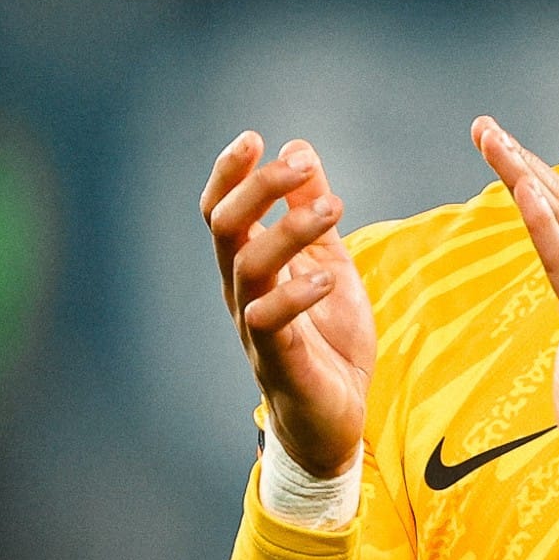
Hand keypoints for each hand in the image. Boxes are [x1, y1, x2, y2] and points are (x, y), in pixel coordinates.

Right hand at [201, 131, 376, 476]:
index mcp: (251, 268)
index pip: (222, 211)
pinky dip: (296, 294)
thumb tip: (302, 152)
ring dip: (287, 230)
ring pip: (248, 267)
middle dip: (258, 188)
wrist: (336, 421)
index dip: (230, 173)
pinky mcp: (279, 362)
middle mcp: (242, 295)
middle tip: (300, 164)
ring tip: (332, 208)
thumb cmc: (328, 344)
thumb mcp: (330, 264)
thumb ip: (313, 214)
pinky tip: (325, 277)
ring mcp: (256, 329)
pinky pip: (271, 322)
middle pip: (226, 228)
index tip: (255, 137)